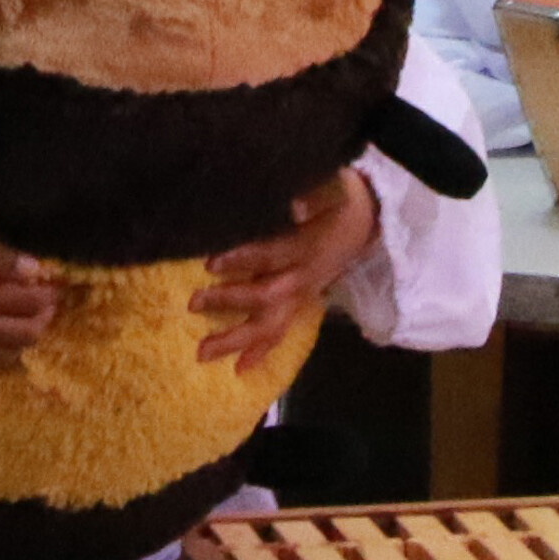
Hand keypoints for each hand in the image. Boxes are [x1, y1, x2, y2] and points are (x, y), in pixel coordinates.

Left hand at [194, 170, 380, 371]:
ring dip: (237, 339)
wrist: (365, 222)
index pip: (272, 255)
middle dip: (229, 303)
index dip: (243, 259)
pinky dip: (260, 352)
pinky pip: (280, 334)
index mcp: (306, 248)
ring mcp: (302, 296)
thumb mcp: (330, 191)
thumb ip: (313, 197)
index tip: (211, 264)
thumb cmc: (337, 201)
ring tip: (204, 352)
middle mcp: (303, 278)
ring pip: (270, 325)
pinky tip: (240, 368)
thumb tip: (297, 205)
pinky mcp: (301, 306)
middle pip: (266, 297)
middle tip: (193, 303)